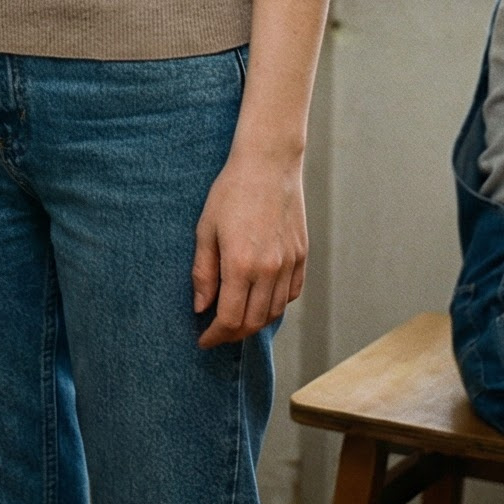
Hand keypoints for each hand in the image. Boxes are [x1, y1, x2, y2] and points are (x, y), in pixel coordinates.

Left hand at [192, 139, 306, 348]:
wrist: (268, 163)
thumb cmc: (231, 192)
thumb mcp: (206, 230)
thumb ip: (203, 272)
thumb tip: (201, 308)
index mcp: (241, 265)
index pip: (230, 319)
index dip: (214, 335)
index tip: (203, 339)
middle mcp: (269, 270)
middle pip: (253, 322)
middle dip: (233, 334)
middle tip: (216, 333)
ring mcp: (289, 264)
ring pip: (275, 312)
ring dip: (255, 323)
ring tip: (237, 319)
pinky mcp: (302, 255)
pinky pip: (292, 293)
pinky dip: (276, 305)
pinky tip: (261, 299)